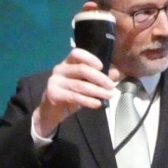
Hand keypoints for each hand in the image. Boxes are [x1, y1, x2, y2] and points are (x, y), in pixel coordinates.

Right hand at [33, 0, 117, 137]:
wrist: (49, 115)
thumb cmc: (70, 97)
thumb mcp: (87, 87)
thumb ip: (101, 79)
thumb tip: (118, 74)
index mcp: (69, 63)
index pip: (78, 52)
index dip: (90, 57)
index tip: (103, 65)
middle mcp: (59, 69)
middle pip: (80, 66)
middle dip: (98, 77)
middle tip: (111, 87)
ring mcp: (54, 81)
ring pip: (78, 82)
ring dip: (95, 90)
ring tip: (107, 97)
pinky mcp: (52, 95)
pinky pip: (72, 95)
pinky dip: (87, 100)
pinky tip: (97, 105)